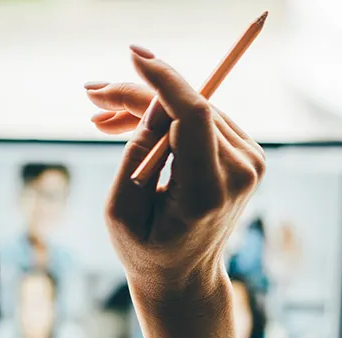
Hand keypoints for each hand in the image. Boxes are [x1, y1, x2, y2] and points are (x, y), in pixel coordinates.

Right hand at [84, 46, 265, 307]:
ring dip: (147, 109)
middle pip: (189, 108)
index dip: (165, 81)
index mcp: (209, 192)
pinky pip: (202, 120)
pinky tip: (133, 127)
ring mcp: (250, 162)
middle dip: (138, 97)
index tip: (134, 57)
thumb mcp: (121, 211)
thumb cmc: (147, 250)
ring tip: (103, 119)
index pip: (195, 117)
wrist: (186, 276)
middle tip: (92, 97)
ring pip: (193, 110)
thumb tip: (152, 101)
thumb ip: (134, 154)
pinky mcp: (247, 154)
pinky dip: (169, 119)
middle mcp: (239, 172)